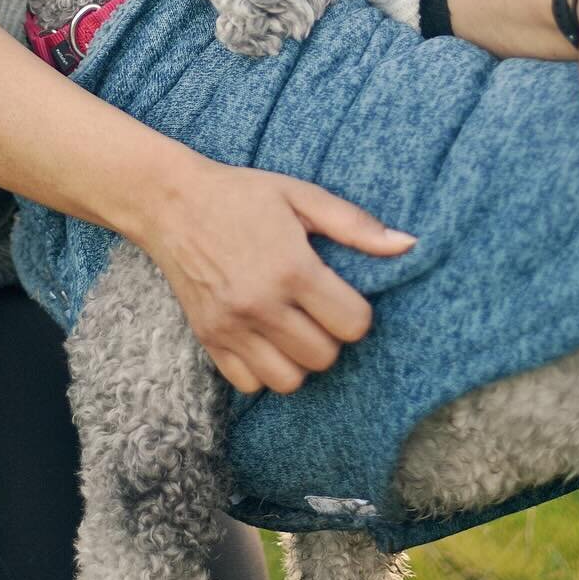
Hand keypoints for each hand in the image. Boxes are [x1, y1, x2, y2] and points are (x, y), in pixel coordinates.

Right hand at [134, 161, 413, 395]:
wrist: (170, 202)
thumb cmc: (241, 195)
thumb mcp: (301, 196)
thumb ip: (355, 225)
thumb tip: (408, 245)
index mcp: (291, 268)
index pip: (353, 324)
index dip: (356, 312)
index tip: (341, 294)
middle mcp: (261, 304)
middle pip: (324, 357)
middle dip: (330, 336)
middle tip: (316, 309)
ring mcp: (231, 327)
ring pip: (289, 381)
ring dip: (299, 359)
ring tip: (292, 328)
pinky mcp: (208, 339)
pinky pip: (249, 385)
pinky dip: (263, 370)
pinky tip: (264, 338)